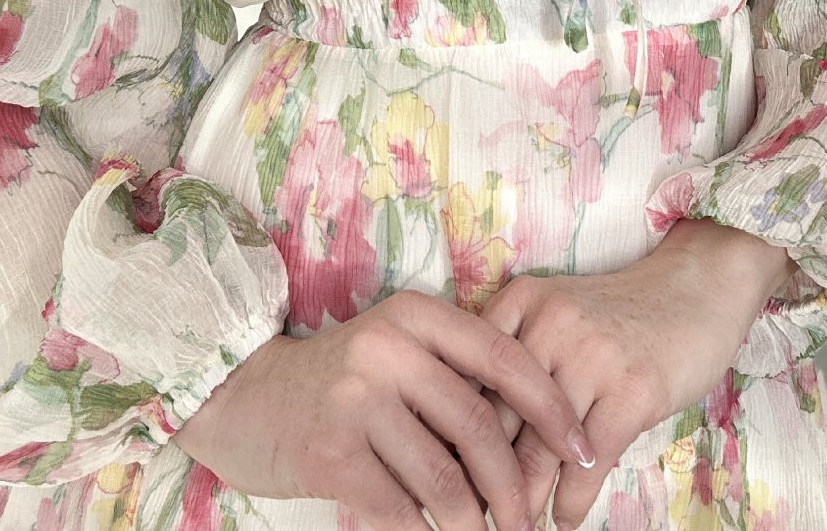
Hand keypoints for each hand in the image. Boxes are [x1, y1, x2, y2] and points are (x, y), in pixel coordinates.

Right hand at [172, 287, 594, 529]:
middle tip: (533, 522)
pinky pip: (401, 511)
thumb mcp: (396, 354)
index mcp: (414, 317)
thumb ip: (451, 378)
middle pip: (479, 427)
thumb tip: (532, 438)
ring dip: (479, 524)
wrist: (243, 396)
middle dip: (517, 486)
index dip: (549, 406)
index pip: (502, 358)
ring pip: (446, 479)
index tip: (583, 448)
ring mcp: (356, 400)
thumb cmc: (339, 382)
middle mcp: (387, 349)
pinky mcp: (330, 454)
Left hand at [477, 221, 793, 528]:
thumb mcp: (557, 314)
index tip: (448, 472)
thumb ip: (519, 358)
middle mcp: (549, 322)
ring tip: (517, 524)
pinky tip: (566, 518)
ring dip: (527, 498)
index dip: (455, 431)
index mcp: (520, 301)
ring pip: (540, 446)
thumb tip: (473, 435)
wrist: (694, 289)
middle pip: (501, 417)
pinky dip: (573, 500)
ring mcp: (592, 355)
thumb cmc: (618, 313)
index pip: (471, 377)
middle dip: (487, 474)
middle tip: (477, 509)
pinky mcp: (633, 389)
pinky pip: (589, 461)